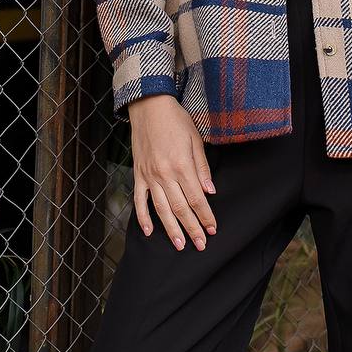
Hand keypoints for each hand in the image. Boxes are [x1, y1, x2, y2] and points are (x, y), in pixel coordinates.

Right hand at [125, 95, 217, 250]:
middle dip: (192, 228)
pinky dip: (143, 217)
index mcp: (182, 165)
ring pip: (161, 209)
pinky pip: (139, 200)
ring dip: (171, 229)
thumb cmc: (176, 120)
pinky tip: (149, 232)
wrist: (149, 106)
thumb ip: (202, 167)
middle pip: (181, 208)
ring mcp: (150, 176)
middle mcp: (165, 174)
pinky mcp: (138, 174)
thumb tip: (210, 191)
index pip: (197, 198)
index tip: (213, 229)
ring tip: (180, 245)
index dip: (206, 216)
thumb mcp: (196, 139)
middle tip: (201, 245)